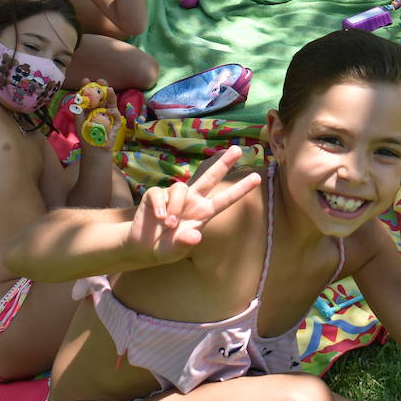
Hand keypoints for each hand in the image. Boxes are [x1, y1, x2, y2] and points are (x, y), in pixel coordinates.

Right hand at [128, 146, 261, 263]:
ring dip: (175, 206)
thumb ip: (185, 243)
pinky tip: (158, 217)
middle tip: (239, 149)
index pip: (225, 199)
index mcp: (203, 213)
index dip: (240, 189)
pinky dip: (159, 206)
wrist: (142, 247)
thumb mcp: (176, 250)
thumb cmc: (166, 248)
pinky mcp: (156, 195)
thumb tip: (195, 235)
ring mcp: (174, 196)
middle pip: (210, 177)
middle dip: (224, 163)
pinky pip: (160, 193)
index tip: (257, 178)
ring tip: (169, 224)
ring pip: (181, 188)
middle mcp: (192, 200)